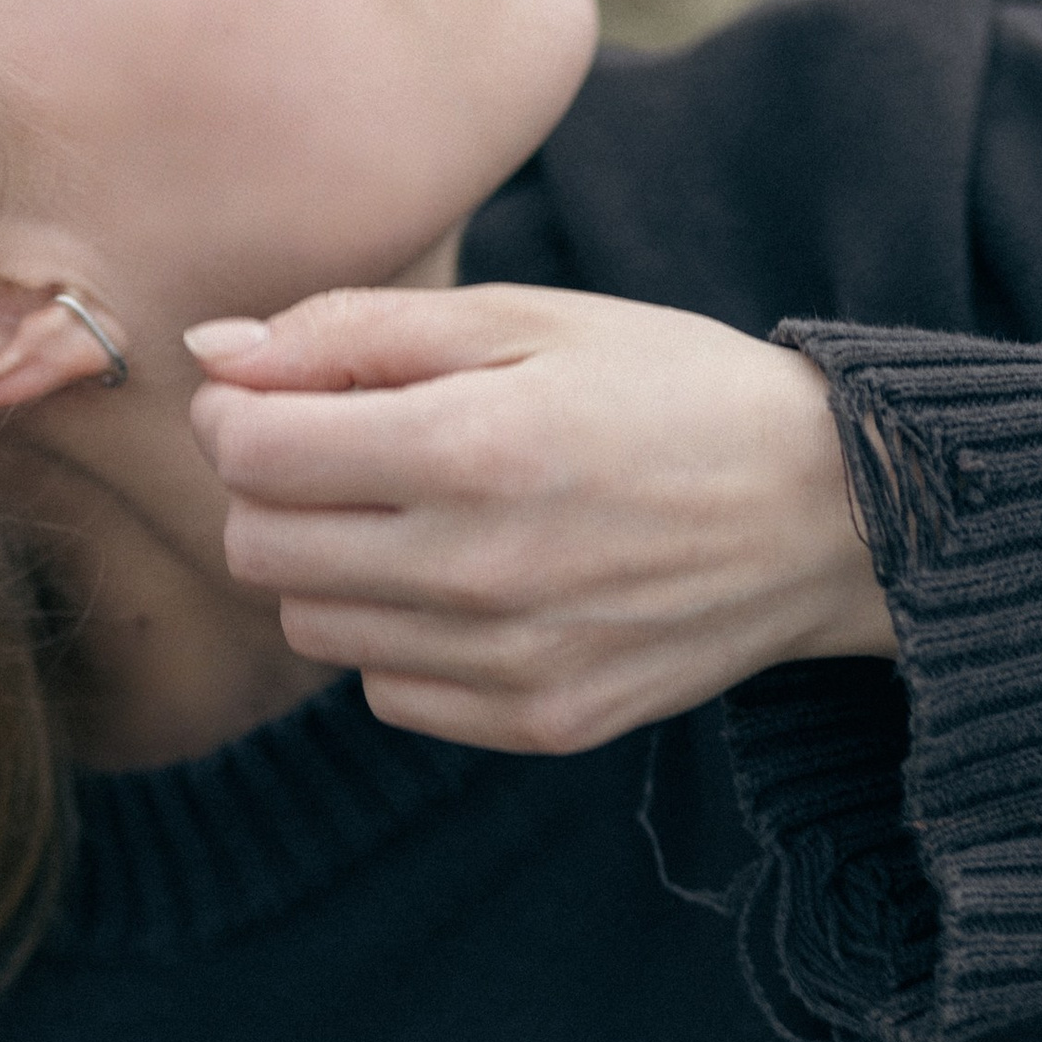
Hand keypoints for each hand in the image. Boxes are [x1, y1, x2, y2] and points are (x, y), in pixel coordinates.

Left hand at [184, 284, 895, 753]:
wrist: (828, 510)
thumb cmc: (668, 389)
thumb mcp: (525, 319)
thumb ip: (354, 330)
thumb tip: (212, 354)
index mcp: (473, 447)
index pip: (248, 453)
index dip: (241, 412)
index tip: (280, 393)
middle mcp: (481, 571)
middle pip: (257, 549)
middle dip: (275, 491)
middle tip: (348, 449)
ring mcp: (510, 663)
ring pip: (312, 626)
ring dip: (334, 565)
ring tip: (421, 512)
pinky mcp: (540, 723)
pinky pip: (388, 690)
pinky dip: (401, 635)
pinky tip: (472, 581)